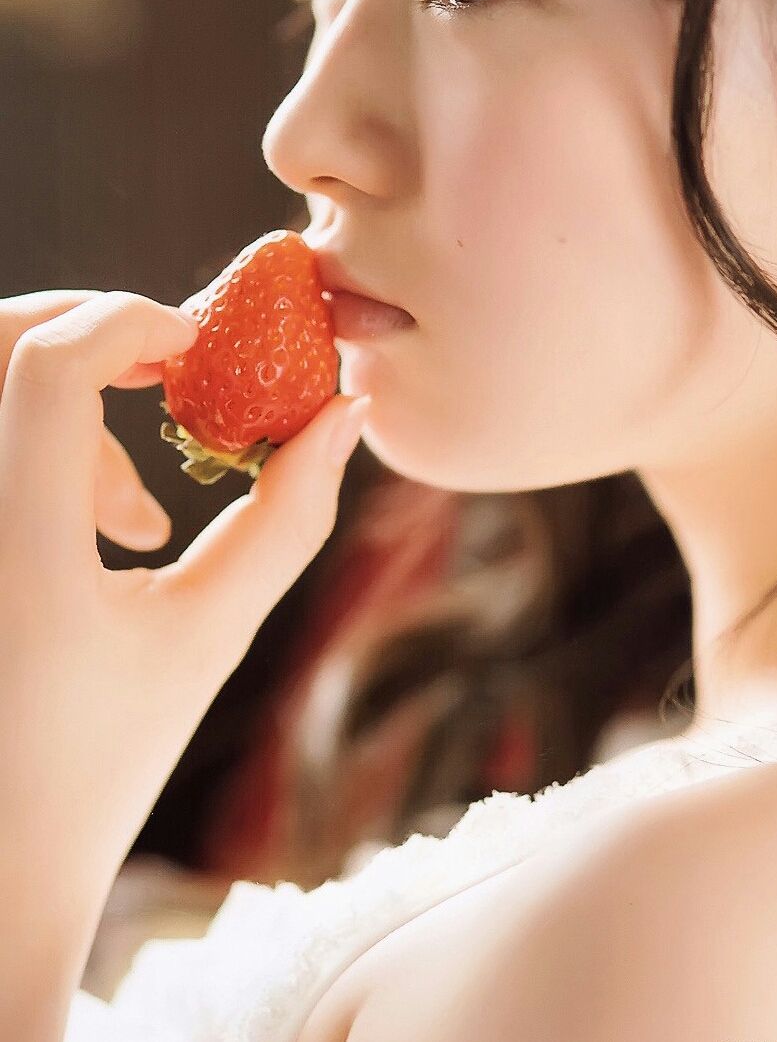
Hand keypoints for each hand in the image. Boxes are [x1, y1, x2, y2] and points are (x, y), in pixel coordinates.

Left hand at [0, 290, 369, 926]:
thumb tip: (346, 413)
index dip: (126, 320)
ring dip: (64, 400)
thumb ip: (290, 515)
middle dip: (89, 333)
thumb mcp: (211, 632)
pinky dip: (34, 438)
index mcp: (20, 561)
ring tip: (140, 511)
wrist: (2, 852)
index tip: (196, 344)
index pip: (47, 372)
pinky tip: (94, 524)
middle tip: (167, 369)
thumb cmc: (110, 755)